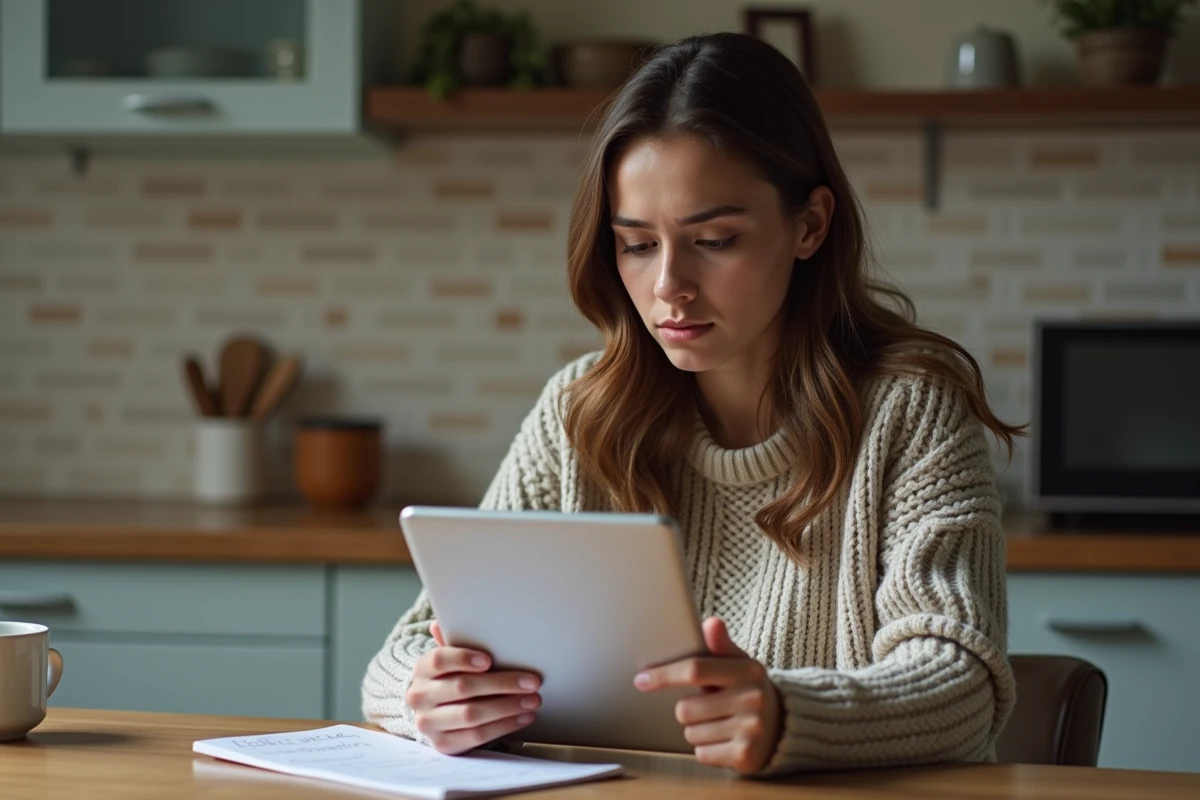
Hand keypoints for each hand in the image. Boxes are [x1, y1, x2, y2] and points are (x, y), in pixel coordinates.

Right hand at [406, 621, 541, 754]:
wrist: (434, 711)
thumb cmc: (450, 677)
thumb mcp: (451, 659)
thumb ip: (453, 641)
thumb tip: (440, 624)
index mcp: (422, 669)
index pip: (439, 660)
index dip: (463, 658)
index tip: (489, 660)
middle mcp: (420, 696)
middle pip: (463, 688)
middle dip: (502, 684)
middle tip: (532, 682)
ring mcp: (429, 723)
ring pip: (472, 714)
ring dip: (508, 707)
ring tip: (533, 700)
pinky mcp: (443, 744)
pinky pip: (477, 736)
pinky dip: (504, 727)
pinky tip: (523, 717)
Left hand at [634, 617, 782, 773]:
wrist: (782, 725)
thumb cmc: (747, 689)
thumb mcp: (738, 664)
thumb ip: (720, 645)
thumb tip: (710, 623)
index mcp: (748, 670)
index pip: (695, 669)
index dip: (664, 675)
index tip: (642, 680)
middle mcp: (753, 699)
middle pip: (686, 708)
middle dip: (688, 709)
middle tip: (707, 706)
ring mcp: (751, 729)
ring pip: (691, 733)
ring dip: (697, 729)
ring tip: (719, 722)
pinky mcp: (745, 756)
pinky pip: (702, 753)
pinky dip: (707, 748)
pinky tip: (724, 740)